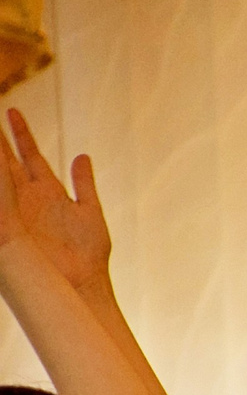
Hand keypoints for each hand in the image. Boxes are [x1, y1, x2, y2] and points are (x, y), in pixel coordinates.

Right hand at [0, 111, 106, 290]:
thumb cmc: (88, 255)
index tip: (11, 110)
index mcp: (48, 191)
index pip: (30, 154)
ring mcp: (18, 207)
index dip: (20, 133)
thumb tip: (82, 156)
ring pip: (1, 172)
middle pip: (7, 158)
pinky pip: (2, 197)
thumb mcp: (90, 213)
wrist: (81, 284)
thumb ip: (83, 184)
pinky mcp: (12, 223)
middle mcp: (28, 196)